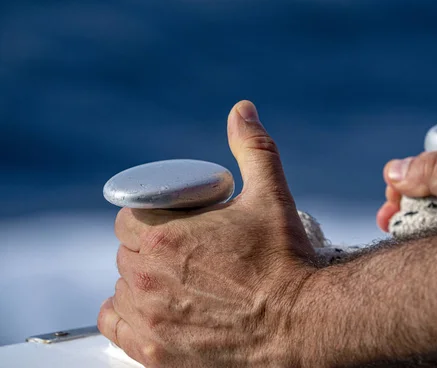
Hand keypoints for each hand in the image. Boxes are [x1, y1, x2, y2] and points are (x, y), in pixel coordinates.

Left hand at [98, 101, 315, 367]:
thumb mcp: (271, 195)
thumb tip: (242, 110)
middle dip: (149, 247)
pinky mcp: (157, 354)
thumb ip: (252, 147)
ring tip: (178, 281)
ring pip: (122, 290)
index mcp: (165, 237)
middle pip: (126, 254)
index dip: (147, 217)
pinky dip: (129, 316)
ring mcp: (150, 320)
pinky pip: (117, 328)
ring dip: (142, 281)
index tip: (171, 223)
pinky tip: (156, 310)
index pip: (128, 218)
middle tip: (183, 251)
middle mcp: (148, 279)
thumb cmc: (286, 261)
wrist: (304, 323)